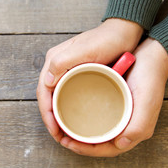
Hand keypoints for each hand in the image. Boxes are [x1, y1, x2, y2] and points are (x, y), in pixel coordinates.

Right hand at [36, 18, 143, 142]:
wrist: (124, 31)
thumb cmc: (107, 39)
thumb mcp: (85, 50)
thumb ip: (61, 62)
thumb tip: (46, 83)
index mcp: (55, 60)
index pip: (43, 91)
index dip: (46, 113)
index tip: (54, 130)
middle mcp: (57, 65)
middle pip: (47, 96)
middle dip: (50, 118)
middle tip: (59, 136)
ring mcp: (67, 69)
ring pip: (56, 96)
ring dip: (57, 115)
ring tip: (65, 131)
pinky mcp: (77, 73)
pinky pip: (66, 93)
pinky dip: (66, 107)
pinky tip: (74, 117)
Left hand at [59, 38, 167, 156]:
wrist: (151, 55)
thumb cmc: (151, 77)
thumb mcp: (147, 101)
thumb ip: (138, 125)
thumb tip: (120, 144)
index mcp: (134, 129)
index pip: (107, 148)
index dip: (87, 150)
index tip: (68, 143)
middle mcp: (125, 123)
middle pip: (99, 142)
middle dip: (80, 144)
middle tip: (62, 137)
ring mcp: (118, 112)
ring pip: (97, 129)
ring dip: (80, 132)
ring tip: (63, 127)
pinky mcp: (113, 101)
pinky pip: (97, 114)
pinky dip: (84, 117)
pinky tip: (72, 110)